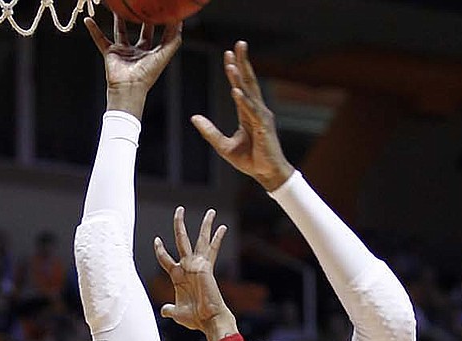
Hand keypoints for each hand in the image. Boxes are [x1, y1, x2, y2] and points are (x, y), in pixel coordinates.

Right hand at [84, 15, 181, 118]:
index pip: (155, 36)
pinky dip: (94, 30)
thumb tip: (178, 21)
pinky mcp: (110, 53)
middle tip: (140, 6)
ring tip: (115, 6)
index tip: (159, 10)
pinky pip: (100, 39)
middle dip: (140, 20)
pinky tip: (88, 20)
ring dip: (117, 19)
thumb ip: (173, 39)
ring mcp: (123, 52)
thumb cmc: (147, 75)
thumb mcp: (164, 55)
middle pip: (140, 32)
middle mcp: (137, 52)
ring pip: (120, 31)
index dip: (157, 24)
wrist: (129, 88)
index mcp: (150, 54)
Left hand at [154, 207, 235, 340]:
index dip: (160, 250)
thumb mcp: (177, 313)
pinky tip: (223, 227)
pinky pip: (212, 249)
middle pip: (182, 240)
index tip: (157, 240)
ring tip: (211, 211)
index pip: (166, 259)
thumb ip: (169, 309)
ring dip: (205, 225)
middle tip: (179, 209)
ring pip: (200, 240)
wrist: (208, 319)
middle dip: (180, 225)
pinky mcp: (206, 267)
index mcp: (178, 276)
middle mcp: (189, 267)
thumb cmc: (195, 318)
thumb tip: (164, 310)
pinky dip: (217, 238)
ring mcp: (198, 266)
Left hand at [191, 41, 293, 191]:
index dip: (235, 70)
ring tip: (231, 64)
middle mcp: (257, 111)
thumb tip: (194, 117)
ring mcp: (262, 118)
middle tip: (238, 45)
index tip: (228, 54)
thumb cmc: (251, 161)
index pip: (241, 87)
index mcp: (248, 114)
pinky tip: (235, 90)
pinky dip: (243, 100)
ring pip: (250, 93)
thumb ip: (210, 131)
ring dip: (240, 78)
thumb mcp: (224, 146)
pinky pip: (252, 111)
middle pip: (249, 82)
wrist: (267, 175)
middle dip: (243, 63)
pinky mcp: (264, 127)